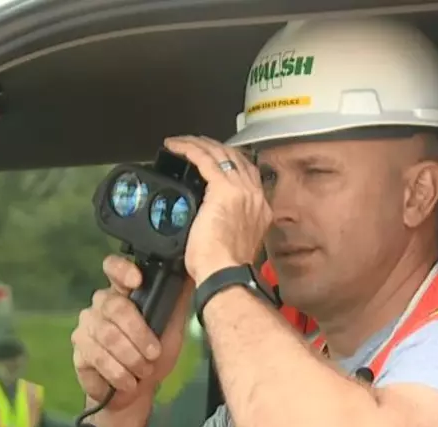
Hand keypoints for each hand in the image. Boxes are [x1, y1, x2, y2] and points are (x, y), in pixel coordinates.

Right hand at [70, 255, 194, 411]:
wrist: (137, 390)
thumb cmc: (154, 355)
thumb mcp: (173, 327)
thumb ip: (177, 300)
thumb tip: (191, 268)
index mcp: (123, 292)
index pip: (113, 268)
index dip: (122, 270)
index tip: (137, 281)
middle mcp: (101, 304)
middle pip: (115, 307)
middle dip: (138, 334)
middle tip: (154, 355)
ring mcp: (87, 326)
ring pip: (107, 335)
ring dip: (130, 357)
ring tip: (144, 371)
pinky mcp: (79, 350)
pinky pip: (96, 356)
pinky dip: (117, 372)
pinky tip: (128, 381)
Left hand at [164, 135, 271, 284]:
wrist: (226, 274)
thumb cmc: (225, 268)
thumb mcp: (235, 241)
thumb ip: (229, 224)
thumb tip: (212, 221)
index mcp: (260, 208)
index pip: (247, 171)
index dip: (229, 160)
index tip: (212, 156)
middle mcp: (255, 195)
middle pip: (235, 157)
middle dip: (213, 147)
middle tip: (194, 143)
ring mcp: (241, 190)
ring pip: (220, 154)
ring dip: (199, 144)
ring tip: (182, 142)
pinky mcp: (223, 189)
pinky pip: (204, 159)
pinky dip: (189, 149)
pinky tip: (176, 146)